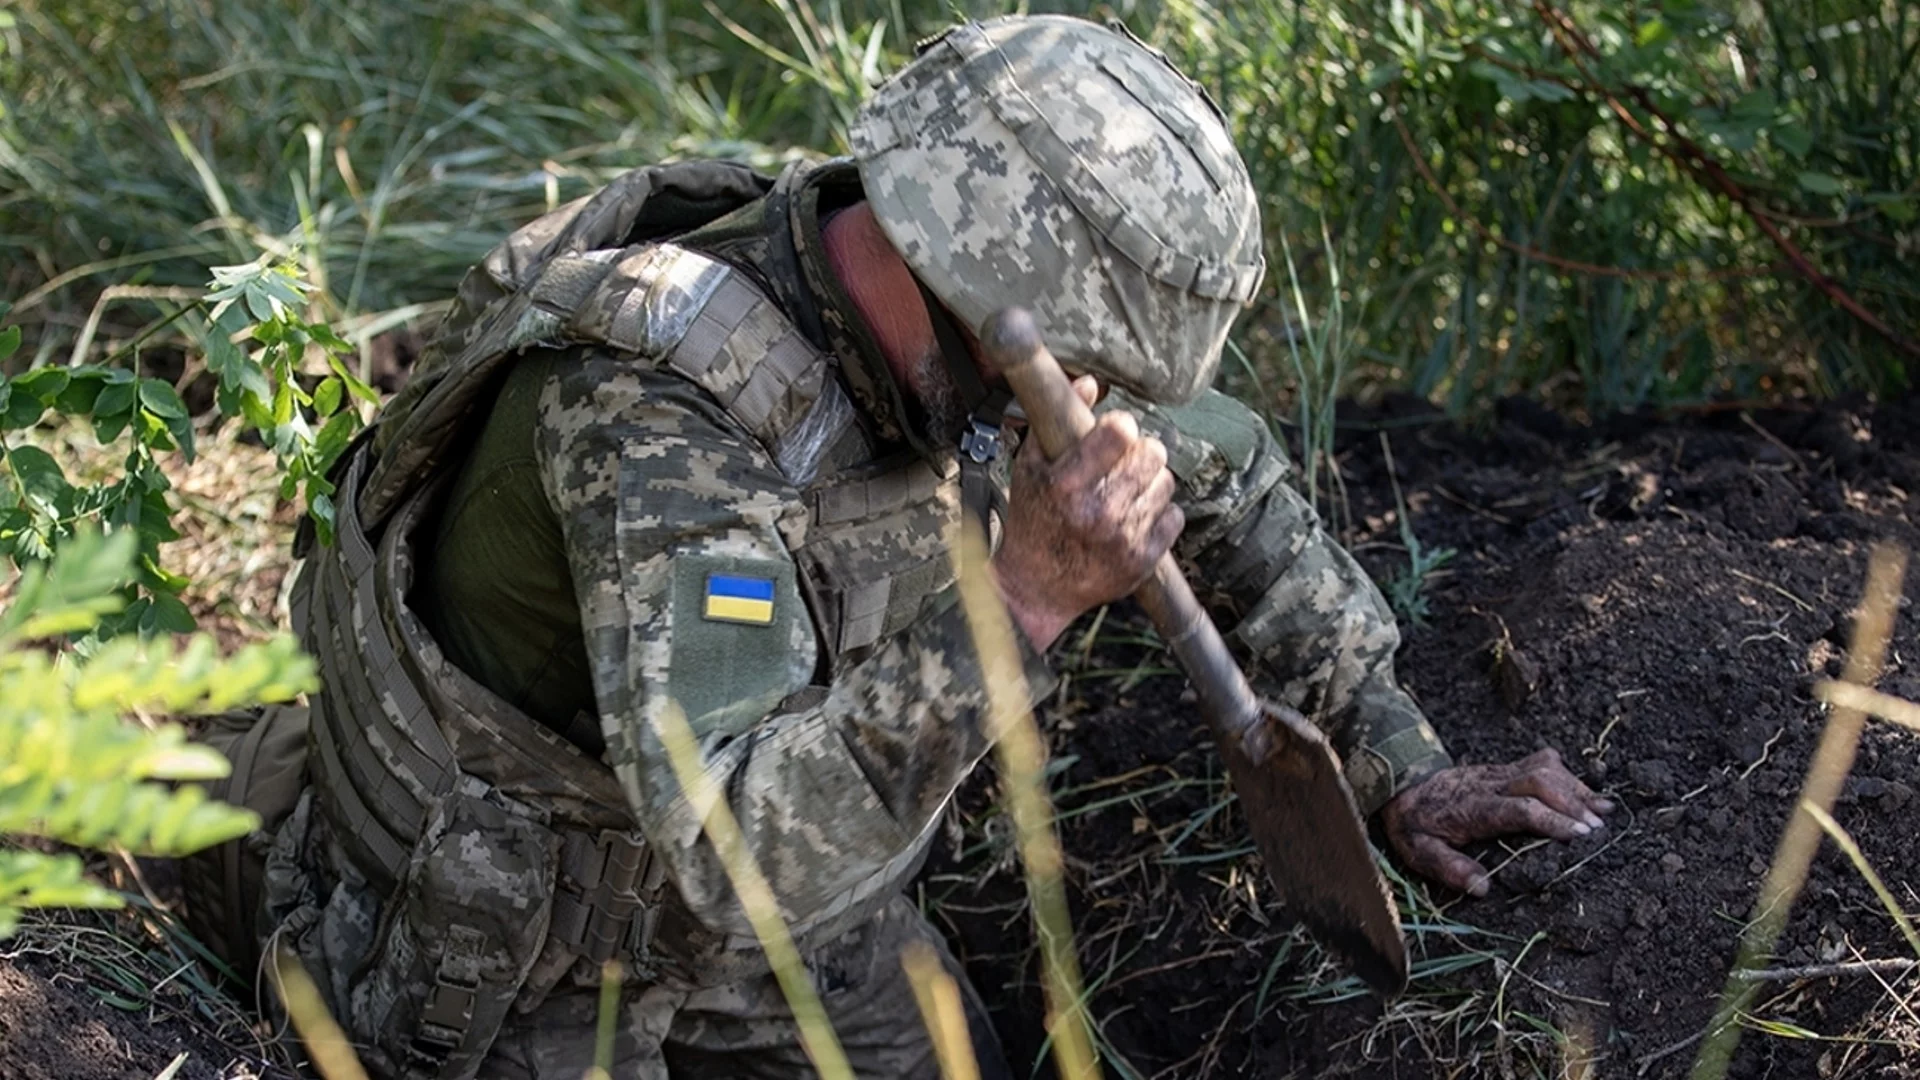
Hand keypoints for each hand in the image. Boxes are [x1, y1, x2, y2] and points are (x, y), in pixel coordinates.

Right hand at [992, 376, 1183, 649]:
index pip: (1120, 433)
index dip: (1121, 427)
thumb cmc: (1032, 521)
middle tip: (1125, 462)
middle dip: (1141, 452)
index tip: (1115, 432)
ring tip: (1126, 491)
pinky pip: (1174, 517)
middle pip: (1153, 454)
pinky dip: (1159, 514)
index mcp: (1065, 485)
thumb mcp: (1029, 467)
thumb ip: (1053, 422)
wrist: (1037, 588)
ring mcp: (1122, 539)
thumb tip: (1091, 382)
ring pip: (1165, 483)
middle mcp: (1097, 513)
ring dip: (1150, 482)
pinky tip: (1135, 517)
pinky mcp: (1142, 561)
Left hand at [1381, 748, 1613, 896]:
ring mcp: (1497, 773)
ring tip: (1604, 811)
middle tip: (1597, 829)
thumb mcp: (1419, 851)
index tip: (1580, 835)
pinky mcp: (1503, 768)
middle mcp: (1489, 785)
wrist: (1399, 784)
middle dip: (1572, 803)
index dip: (1551, 819)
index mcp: (1473, 809)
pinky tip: (1586, 792)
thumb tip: (1483, 888)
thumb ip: (1449, 868)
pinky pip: (1539, 762)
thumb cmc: (1414, 824)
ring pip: (1542, 768)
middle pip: (1538, 782)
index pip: (1519, 809)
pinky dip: (1567, 775)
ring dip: (1576, 788)